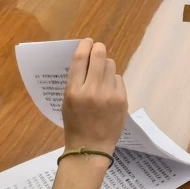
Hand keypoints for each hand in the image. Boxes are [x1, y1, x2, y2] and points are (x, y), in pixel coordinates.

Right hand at [61, 38, 128, 156]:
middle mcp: (92, 90)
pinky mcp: (122, 100)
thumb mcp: (67, 101)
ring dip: (106, 65)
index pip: (81, 59)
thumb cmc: (75, 124)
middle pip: (99, 56)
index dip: (85, 45)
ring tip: (101, 74)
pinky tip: (109, 90)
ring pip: (111, 66)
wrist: (90, 147)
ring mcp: (109, 95)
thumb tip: (87, 59)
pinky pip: (118, 79)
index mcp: (74, 91)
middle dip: (98, 48)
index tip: (87, 41)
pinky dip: (113, 80)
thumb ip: (76, 81)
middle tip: (97, 48)